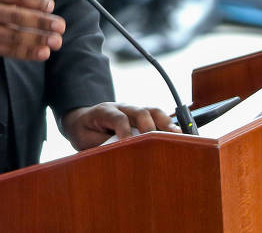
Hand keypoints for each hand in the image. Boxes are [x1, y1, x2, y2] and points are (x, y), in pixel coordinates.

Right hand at [0, 0, 65, 60]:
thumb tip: (47, 3)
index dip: (33, 0)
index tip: (50, 5)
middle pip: (16, 16)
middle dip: (41, 22)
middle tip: (60, 25)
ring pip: (15, 36)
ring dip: (38, 40)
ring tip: (56, 41)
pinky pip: (11, 51)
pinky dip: (29, 53)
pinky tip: (43, 53)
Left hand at [61, 102, 178, 150]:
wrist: (83, 119)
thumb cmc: (85, 132)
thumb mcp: (85, 141)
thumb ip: (101, 145)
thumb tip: (117, 154)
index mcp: (103, 111)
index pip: (117, 118)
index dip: (124, 132)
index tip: (129, 146)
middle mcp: (121, 107)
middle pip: (139, 111)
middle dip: (149, 127)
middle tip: (156, 143)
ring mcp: (133, 109)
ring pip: (152, 110)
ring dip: (165, 123)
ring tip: (176, 136)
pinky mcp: (142, 115)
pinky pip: (158, 116)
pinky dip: (168, 125)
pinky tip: (177, 136)